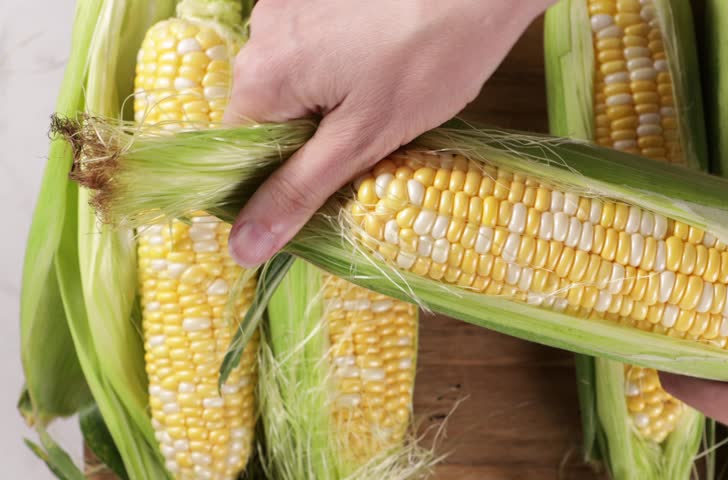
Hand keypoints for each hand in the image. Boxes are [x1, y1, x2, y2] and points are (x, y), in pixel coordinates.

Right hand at [224, 0, 552, 266]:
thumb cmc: (430, 61)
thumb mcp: (363, 139)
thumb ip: (298, 192)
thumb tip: (242, 248)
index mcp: (260, 76)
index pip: (240, 151)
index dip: (279, 180)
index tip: (326, 185)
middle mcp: (260, 34)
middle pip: (266, 114)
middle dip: (310, 138)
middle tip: (367, 138)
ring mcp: (287, 6)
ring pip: (292, 82)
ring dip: (326, 103)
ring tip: (381, 96)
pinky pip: (310, 49)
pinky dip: (337, 67)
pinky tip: (378, 65)